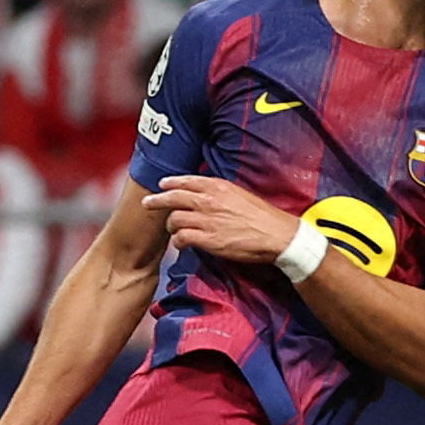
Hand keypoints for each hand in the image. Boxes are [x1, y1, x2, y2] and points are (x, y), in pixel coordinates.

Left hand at [147, 173, 298, 265]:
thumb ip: (220, 192)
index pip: (186, 180)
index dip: (171, 182)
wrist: (277, 235)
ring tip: (174, 230)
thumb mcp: (240, 194)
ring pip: (174, 219)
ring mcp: (207, 220)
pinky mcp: (208, 240)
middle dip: (157, 200)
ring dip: (171, 226)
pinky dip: (178, 241)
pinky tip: (182, 244)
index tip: (162, 185)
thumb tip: (206, 194)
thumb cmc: (263, 216)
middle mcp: (209, 201)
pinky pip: (181, 238)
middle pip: (173, 198)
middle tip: (147, 203)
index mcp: (219, 187)